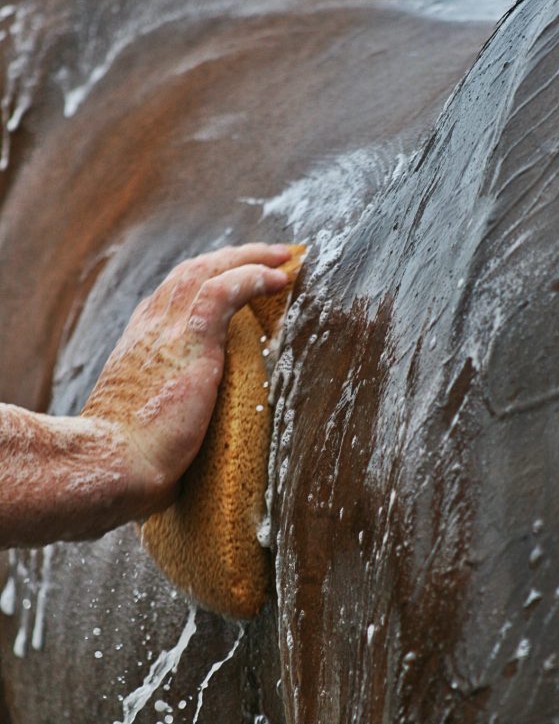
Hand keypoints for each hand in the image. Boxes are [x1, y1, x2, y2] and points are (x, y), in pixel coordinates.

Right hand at [82, 243, 291, 515]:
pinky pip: (223, 291)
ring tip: (283, 257)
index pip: (169, 301)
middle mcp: (148, 330)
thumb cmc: (125, 466)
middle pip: (189, 275)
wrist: (110, 466)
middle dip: (230, 260)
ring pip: (207, 271)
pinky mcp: (188, 341)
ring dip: (248, 258)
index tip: (231, 283)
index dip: (203, 286)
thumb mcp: (145, 432)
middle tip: (266, 257)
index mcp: (137, 348)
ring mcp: (166, 332)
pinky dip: (251, 277)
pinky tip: (277, 277)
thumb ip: (168, 425)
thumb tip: (183, 458)